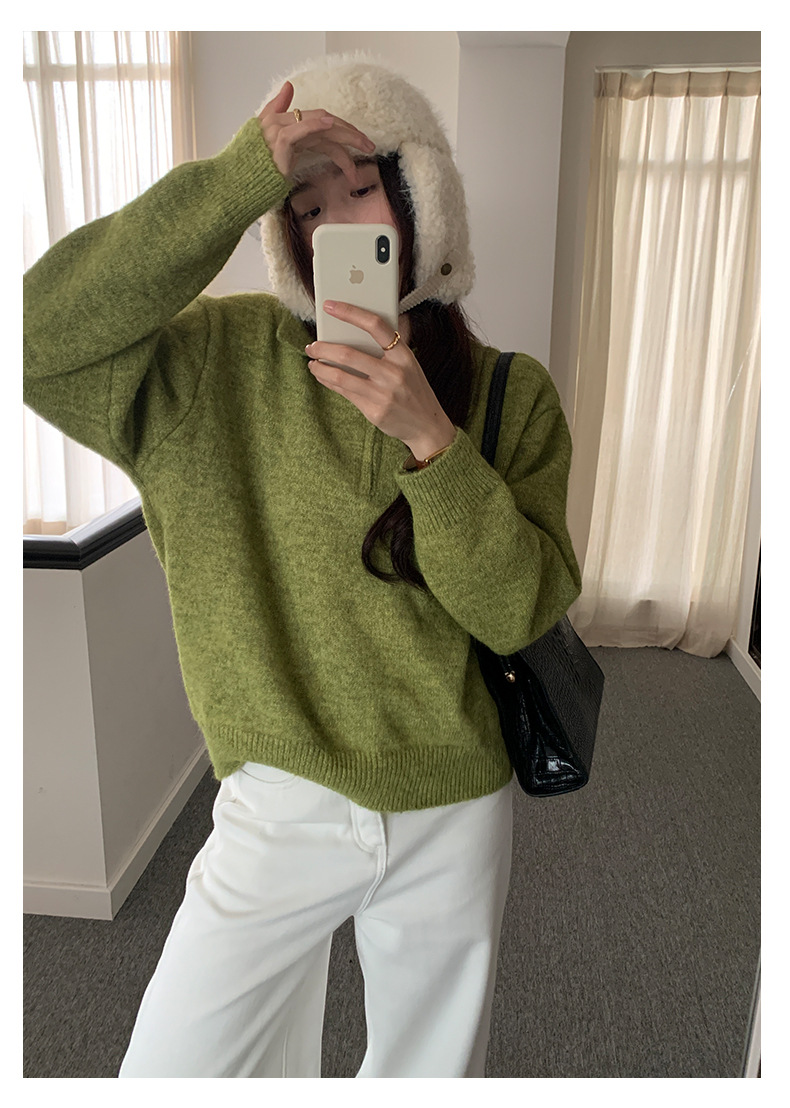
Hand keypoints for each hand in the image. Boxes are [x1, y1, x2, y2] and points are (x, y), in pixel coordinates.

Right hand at [257, 81, 375, 187]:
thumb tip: (288, 86)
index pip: (321, 122)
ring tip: (364, 147)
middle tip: (369, 146)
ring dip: (346, 136)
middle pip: (326, 123)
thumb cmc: (256, 170)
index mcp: (286, 124)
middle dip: (351, 134)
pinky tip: (331, 125)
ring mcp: (282, 130)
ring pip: (322, 127)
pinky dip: (317, 124)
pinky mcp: (280, 140)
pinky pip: (302, 129)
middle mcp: (285, 123)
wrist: (240, 184)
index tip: (359, 142)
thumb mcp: (274, 144)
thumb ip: (282, 117)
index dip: (342, 130)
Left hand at [306, 301, 456, 459]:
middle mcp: (394, 373)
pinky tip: (322, 376)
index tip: (330, 306)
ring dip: (320, 367)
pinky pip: (344, 392)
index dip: (350, 313)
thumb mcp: (411, 364)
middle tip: (312, 345)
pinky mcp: (374, 411)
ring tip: (312, 361)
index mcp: (404, 355)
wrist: (427, 425)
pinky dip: (328, 381)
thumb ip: (396, 343)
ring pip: (341, 376)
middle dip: (324, 347)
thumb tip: (387, 316)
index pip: (376, 326)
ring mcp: (383, 394)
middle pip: (349, 354)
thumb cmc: (415, 390)